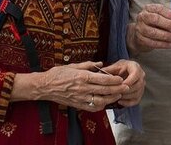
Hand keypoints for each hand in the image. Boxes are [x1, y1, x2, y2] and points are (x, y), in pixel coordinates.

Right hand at [14, 61, 130, 110]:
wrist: (44, 86)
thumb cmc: (58, 74)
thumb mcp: (73, 65)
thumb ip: (88, 65)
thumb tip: (100, 63)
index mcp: (83, 76)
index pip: (103, 79)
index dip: (114, 80)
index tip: (121, 79)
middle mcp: (83, 88)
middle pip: (104, 90)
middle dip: (117, 89)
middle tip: (126, 88)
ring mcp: (80, 98)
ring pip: (100, 100)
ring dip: (111, 98)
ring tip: (118, 95)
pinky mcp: (77, 104)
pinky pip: (92, 107)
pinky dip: (101, 106)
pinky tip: (106, 102)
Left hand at [101, 59, 144, 106]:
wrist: (125, 70)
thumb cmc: (120, 68)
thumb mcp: (114, 66)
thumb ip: (108, 70)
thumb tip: (98, 75)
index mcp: (135, 67)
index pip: (135, 74)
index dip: (128, 81)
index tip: (120, 85)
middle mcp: (141, 75)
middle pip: (137, 85)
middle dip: (126, 90)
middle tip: (116, 93)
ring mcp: (142, 85)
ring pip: (137, 93)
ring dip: (126, 97)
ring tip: (116, 97)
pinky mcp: (140, 93)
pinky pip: (136, 100)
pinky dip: (128, 102)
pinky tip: (119, 102)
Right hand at [129, 3, 170, 52]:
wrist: (141, 34)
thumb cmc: (154, 23)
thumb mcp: (161, 16)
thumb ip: (169, 17)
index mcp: (149, 8)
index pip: (159, 9)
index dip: (169, 14)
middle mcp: (142, 17)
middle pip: (155, 19)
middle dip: (168, 24)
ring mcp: (140, 28)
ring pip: (153, 32)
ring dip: (167, 36)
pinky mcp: (141, 39)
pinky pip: (153, 43)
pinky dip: (163, 44)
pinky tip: (170, 44)